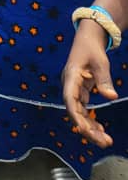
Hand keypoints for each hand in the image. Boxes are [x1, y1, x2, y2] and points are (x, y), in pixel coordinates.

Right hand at [62, 18, 116, 146]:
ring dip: (90, 127)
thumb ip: (104, 79)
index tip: (84, 130)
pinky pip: (83, 109)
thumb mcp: (100, 62)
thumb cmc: (92, 48)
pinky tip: (101, 129)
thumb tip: (111, 97)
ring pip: (79, 113)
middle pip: (74, 111)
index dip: (76, 116)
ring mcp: (74, 89)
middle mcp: (69, 85)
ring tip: (105, 141)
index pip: (70, 100)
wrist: (88, 38)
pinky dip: (91, 120)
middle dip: (87, 128)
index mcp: (71, 76)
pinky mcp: (79, 91)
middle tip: (103, 141)